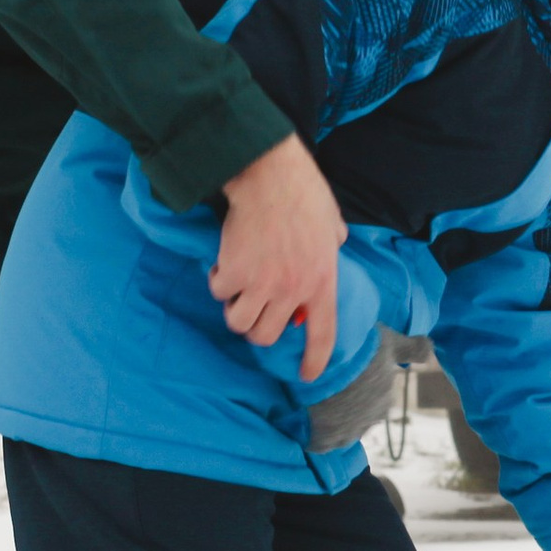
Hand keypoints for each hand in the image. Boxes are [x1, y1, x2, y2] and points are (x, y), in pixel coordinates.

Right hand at [213, 132, 346, 379]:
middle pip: (266, 336)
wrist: (270, 175)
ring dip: (235, 307)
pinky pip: (219, 292)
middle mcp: (294, 290)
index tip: (306, 375)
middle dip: (256, 326)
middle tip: (253, 306)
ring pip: (239, 322)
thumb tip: (334, 247)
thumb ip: (332, 245)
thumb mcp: (332, 224)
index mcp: (323, 281)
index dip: (314, 358)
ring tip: (237, 285)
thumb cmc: (303, 193)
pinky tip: (225, 260)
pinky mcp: (234, 272)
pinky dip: (217, 279)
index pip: (323, 333)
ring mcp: (263, 284)